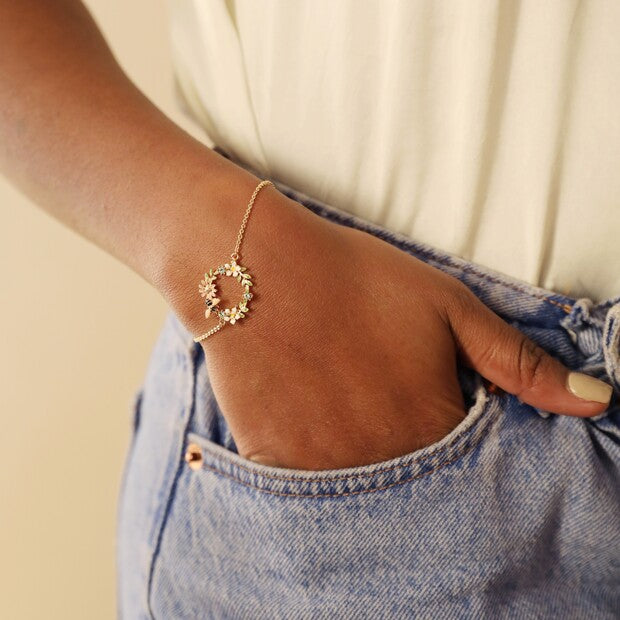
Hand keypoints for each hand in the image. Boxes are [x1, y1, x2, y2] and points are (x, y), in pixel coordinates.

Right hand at [170, 188, 612, 469]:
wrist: (257, 268)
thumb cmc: (357, 279)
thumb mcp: (448, 307)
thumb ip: (519, 364)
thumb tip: (595, 402)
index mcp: (432, 424)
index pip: (467, 463)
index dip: (451, 426)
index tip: (424, 394)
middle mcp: (384, 459)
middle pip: (414, 479)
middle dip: (405, 441)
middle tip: (375, 388)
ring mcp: (326, 468)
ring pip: (362, 487)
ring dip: (361, 450)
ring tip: (343, 394)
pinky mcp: (276, 463)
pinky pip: (308, 487)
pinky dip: (317, 457)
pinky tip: (310, 408)